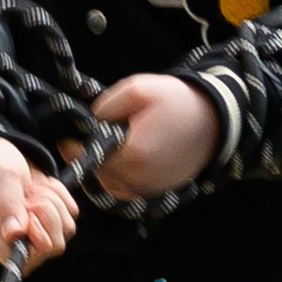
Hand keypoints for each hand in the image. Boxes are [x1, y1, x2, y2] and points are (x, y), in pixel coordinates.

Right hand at [0, 134, 74, 266]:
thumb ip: (6, 203)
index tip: (29, 208)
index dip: (37, 235)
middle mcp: (15, 241)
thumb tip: (14, 235)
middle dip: (48, 212)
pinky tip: (39, 186)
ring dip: (53, 201)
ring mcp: (34, 233)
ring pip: (65, 229)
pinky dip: (60, 195)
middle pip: (54, 246)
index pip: (26, 259)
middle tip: (29, 193)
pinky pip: (70, 213)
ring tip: (31, 188)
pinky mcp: (48, 221)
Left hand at [85, 74, 221, 199]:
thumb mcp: (138, 89)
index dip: (73, 149)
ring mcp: (150, 189)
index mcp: (132, 155)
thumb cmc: (176, 102)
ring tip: (107, 148)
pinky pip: (127, 190)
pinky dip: (120, 177)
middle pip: (97, 175)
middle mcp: (140, 179)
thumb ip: (107, 105)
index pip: (87, 160)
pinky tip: (123, 159)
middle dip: (90, 158)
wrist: (214, 120)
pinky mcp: (158, 192)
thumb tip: (91, 120)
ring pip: (111, 186)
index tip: (66, 138)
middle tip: (85, 140)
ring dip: (104, 170)